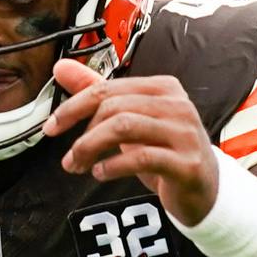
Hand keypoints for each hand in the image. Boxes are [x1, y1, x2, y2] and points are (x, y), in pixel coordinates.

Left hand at [43, 59, 216, 221]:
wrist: (205, 189)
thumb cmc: (165, 152)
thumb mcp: (131, 121)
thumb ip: (98, 93)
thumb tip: (61, 67)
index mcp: (163, 88)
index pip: (107, 89)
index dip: (73, 107)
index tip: (51, 127)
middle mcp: (177, 105)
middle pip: (113, 108)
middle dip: (82, 135)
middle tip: (69, 159)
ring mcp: (185, 133)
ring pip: (124, 128)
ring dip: (92, 149)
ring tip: (79, 166)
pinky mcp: (187, 164)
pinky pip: (141, 158)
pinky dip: (113, 166)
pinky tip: (101, 173)